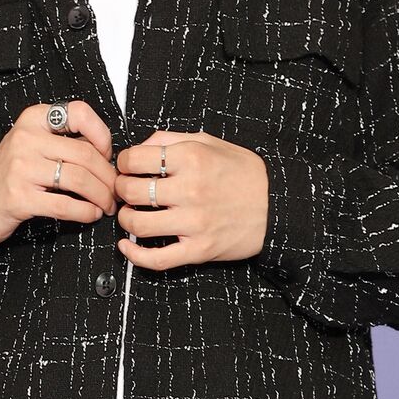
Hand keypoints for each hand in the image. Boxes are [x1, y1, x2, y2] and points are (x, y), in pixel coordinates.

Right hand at [0, 101, 117, 248]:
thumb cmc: (11, 175)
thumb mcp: (32, 146)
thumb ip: (64, 142)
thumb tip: (108, 155)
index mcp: (33, 119)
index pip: (79, 113)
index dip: (101, 135)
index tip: (107, 155)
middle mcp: (25, 139)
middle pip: (85, 154)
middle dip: (108, 177)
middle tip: (115, 191)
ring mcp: (20, 168)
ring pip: (79, 179)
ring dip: (101, 197)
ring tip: (107, 206)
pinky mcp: (19, 198)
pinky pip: (65, 205)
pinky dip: (85, 212)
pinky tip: (90, 215)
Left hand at [112, 130, 268, 269]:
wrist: (277, 204)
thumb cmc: (243, 172)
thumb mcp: (210, 143)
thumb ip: (170, 140)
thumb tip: (137, 148)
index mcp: (191, 158)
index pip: (134, 159)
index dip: (123, 163)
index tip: (127, 168)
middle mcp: (191, 189)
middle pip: (131, 191)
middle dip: (120, 190)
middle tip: (125, 191)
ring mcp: (195, 222)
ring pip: (138, 224)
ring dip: (125, 219)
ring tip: (130, 215)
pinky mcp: (200, 249)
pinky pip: (157, 259)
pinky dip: (135, 255)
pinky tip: (127, 247)